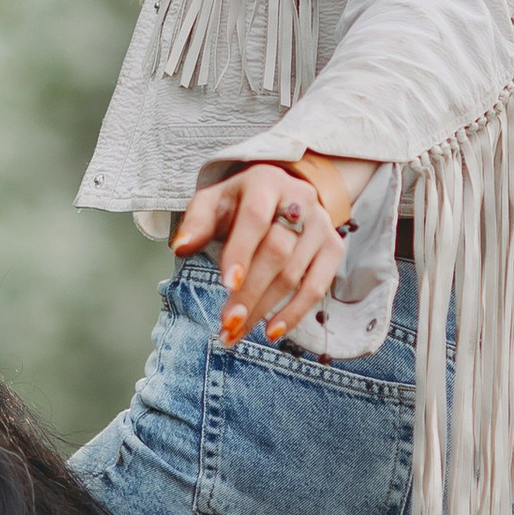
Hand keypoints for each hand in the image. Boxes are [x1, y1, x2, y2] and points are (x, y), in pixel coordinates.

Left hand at [172, 156, 374, 343]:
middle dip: (251, 291)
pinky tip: (271, 331)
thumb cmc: (241, 202)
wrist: (284, 193)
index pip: (255, 218)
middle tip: (228, 321)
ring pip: (295, 274)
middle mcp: (300, 200)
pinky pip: (318, 286)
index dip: (242, 251)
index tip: (227, 284)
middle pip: (277, 252)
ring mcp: (321, 225)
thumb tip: (180, 247)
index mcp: (266, 183)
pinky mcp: (333, 247)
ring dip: (265, 308)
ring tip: (237, 331)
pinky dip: (295, 312)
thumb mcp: (214, 201)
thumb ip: (197, 221)